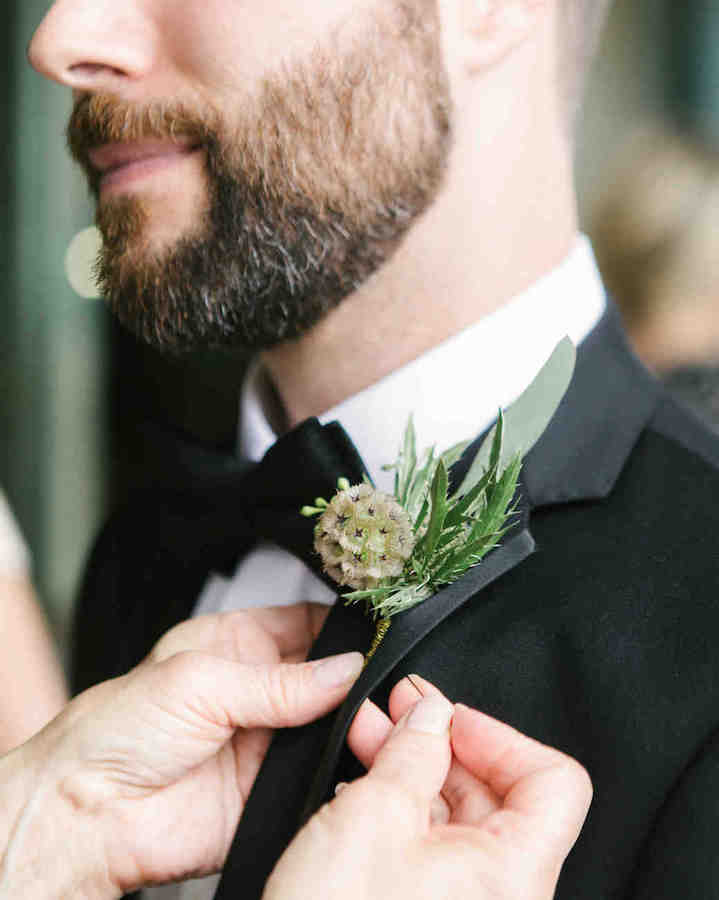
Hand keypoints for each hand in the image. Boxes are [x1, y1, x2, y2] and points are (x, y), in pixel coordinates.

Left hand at [1, 608, 358, 898]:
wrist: (88, 814)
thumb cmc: (116, 730)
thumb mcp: (201, 681)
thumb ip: (279, 681)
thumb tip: (345, 670)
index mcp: (237, 644)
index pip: (306, 622)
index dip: (342, 624)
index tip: (378, 627)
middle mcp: (258, 690)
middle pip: (328, 674)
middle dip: (356, 675)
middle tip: (384, 678)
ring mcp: (268, 740)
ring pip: (332, 725)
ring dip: (353, 723)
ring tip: (370, 717)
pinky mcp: (272, 790)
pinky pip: (320, 776)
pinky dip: (341, 769)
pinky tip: (353, 757)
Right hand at [264, 677, 591, 899]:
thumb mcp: (373, 815)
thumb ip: (412, 751)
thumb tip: (431, 714)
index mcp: (513, 876)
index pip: (554, 783)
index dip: (502, 737)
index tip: (451, 718)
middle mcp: (502, 896)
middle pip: (500, 794)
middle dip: (441, 742)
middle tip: (399, 709)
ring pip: (458, 818)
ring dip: (413, 767)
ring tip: (368, 734)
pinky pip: (432, 848)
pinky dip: (402, 808)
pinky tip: (362, 786)